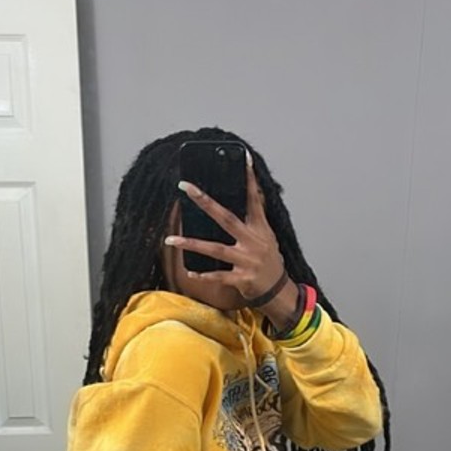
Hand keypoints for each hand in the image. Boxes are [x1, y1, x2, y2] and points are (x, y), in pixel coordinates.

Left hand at [166, 157, 284, 305]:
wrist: (279, 292)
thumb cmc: (271, 264)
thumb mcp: (268, 237)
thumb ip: (256, 219)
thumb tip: (252, 194)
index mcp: (260, 229)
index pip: (254, 199)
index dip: (250, 179)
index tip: (243, 158)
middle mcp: (253, 242)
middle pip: (226, 218)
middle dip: (205, 202)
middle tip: (186, 187)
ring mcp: (247, 261)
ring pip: (216, 249)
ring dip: (192, 244)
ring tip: (171, 240)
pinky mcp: (242, 279)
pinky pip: (219, 276)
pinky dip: (205, 275)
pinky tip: (190, 272)